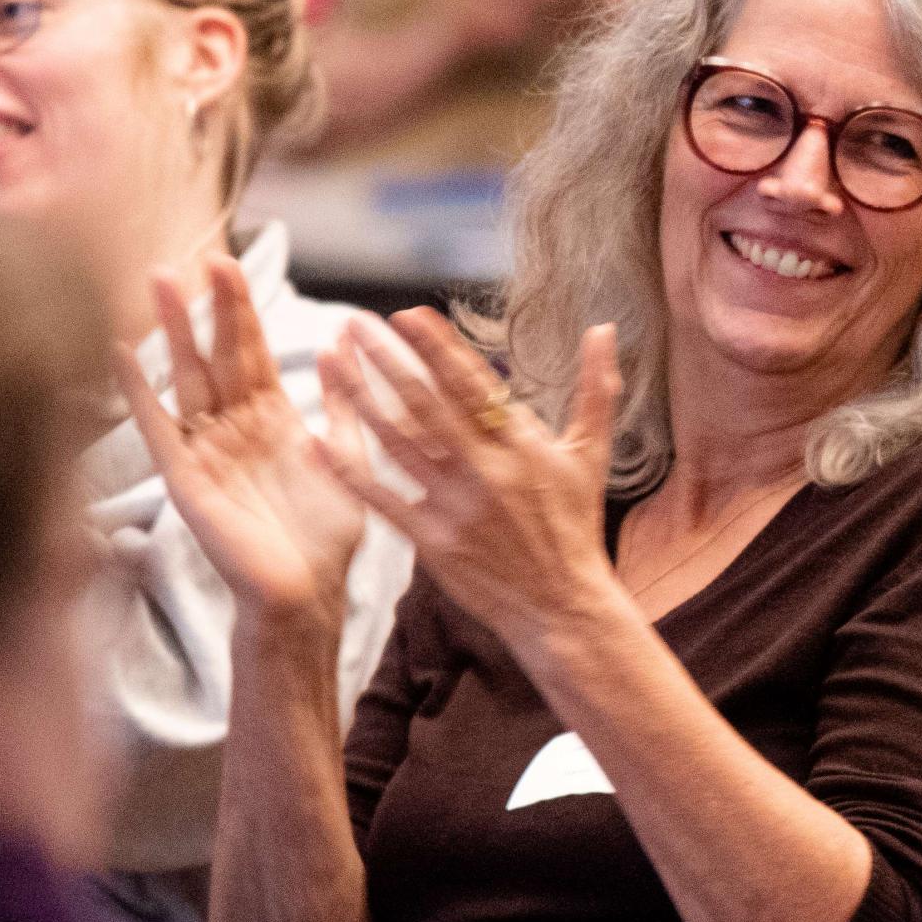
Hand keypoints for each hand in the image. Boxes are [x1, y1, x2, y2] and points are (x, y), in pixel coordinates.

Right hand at [116, 258, 390, 633]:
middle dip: (207, 308)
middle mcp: (234, 429)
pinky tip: (122, 353)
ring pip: (188, 379)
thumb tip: (346, 338)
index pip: (251, 352)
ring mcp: (207, 451)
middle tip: (195, 258)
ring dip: (173, 332)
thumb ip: (344, 400)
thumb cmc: (328, 536)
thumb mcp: (348, 455)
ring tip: (159, 284)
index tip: (228, 264)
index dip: (239, 310)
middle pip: (216, 356)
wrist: (308, 594)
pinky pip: (160, 428)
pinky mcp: (186, 479)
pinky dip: (140, 391)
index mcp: (272, 421)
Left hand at [335, 313, 623, 658]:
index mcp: (523, 445)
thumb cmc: (575, 526)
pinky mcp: (433, 542)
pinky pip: (383, 500)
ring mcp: (457, 507)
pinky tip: (317, 442)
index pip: (473, 383)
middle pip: (427, 404)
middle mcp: (487, 471)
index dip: (438, 347)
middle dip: (387, 360)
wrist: (563, 607)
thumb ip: (596, 388)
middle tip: (353, 323)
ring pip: (398, 444)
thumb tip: (604, 328)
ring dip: (360, 400)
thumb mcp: (591, 455)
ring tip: (330, 364)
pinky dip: (348, 472)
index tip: (406, 314)